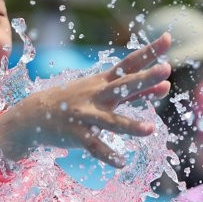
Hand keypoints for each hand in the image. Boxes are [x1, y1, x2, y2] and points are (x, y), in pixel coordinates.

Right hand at [0, 33, 172, 165]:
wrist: (35, 114)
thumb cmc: (77, 100)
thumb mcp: (105, 92)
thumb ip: (137, 91)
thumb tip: (166, 85)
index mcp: (104, 82)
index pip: (130, 63)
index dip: (149, 51)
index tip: (167, 38)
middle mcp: (96, 95)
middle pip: (123, 85)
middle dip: (144, 78)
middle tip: (166, 69)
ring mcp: (85, 115)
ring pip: (110, 121)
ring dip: (130, 125)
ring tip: (150, 130)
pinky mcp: (76, 134)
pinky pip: (94, 146)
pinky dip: (107, 155)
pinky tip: (121, 163)